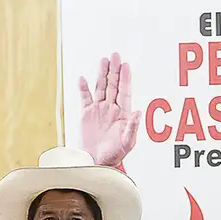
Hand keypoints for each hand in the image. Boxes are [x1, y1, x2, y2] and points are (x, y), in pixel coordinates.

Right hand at [79, 53, 141, 167]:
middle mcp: (111, 109)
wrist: (98, 162)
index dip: (125, 78)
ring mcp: (99, 110)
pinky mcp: (87, 115)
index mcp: (122, 114)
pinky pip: (85, 98)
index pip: (124, 91)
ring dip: (101, 74)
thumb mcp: (128, 142)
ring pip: (100, 88)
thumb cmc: (115, 154)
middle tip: (115, 55)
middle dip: (114, 70)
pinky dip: (83, 88)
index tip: (125, 65)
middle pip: (113, 85)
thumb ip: (133, 127)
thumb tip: (138, 112)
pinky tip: (83, 79)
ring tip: (103, 60)